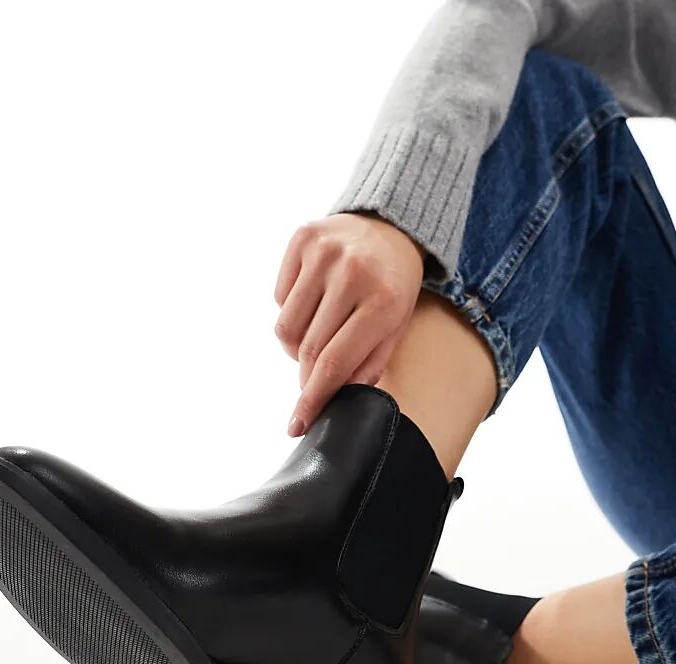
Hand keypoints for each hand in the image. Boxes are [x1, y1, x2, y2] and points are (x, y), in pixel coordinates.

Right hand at [274, 212, 424, 435]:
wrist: (392, 226)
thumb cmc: (394, 286)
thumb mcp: (395, 328)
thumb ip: (367, 365)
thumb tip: (336, 396)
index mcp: (383, 302)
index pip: (334, 363)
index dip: (313, 399)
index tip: (297, 425)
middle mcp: (352, 273)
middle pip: (307, 349)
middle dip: (307, 375)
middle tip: (314, 380)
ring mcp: (324, 253)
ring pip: (286, 328)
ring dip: (297, 345)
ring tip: (318, 335)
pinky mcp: (303, 238)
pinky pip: (280, 298)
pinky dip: (292, 311)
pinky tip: (314, 302)